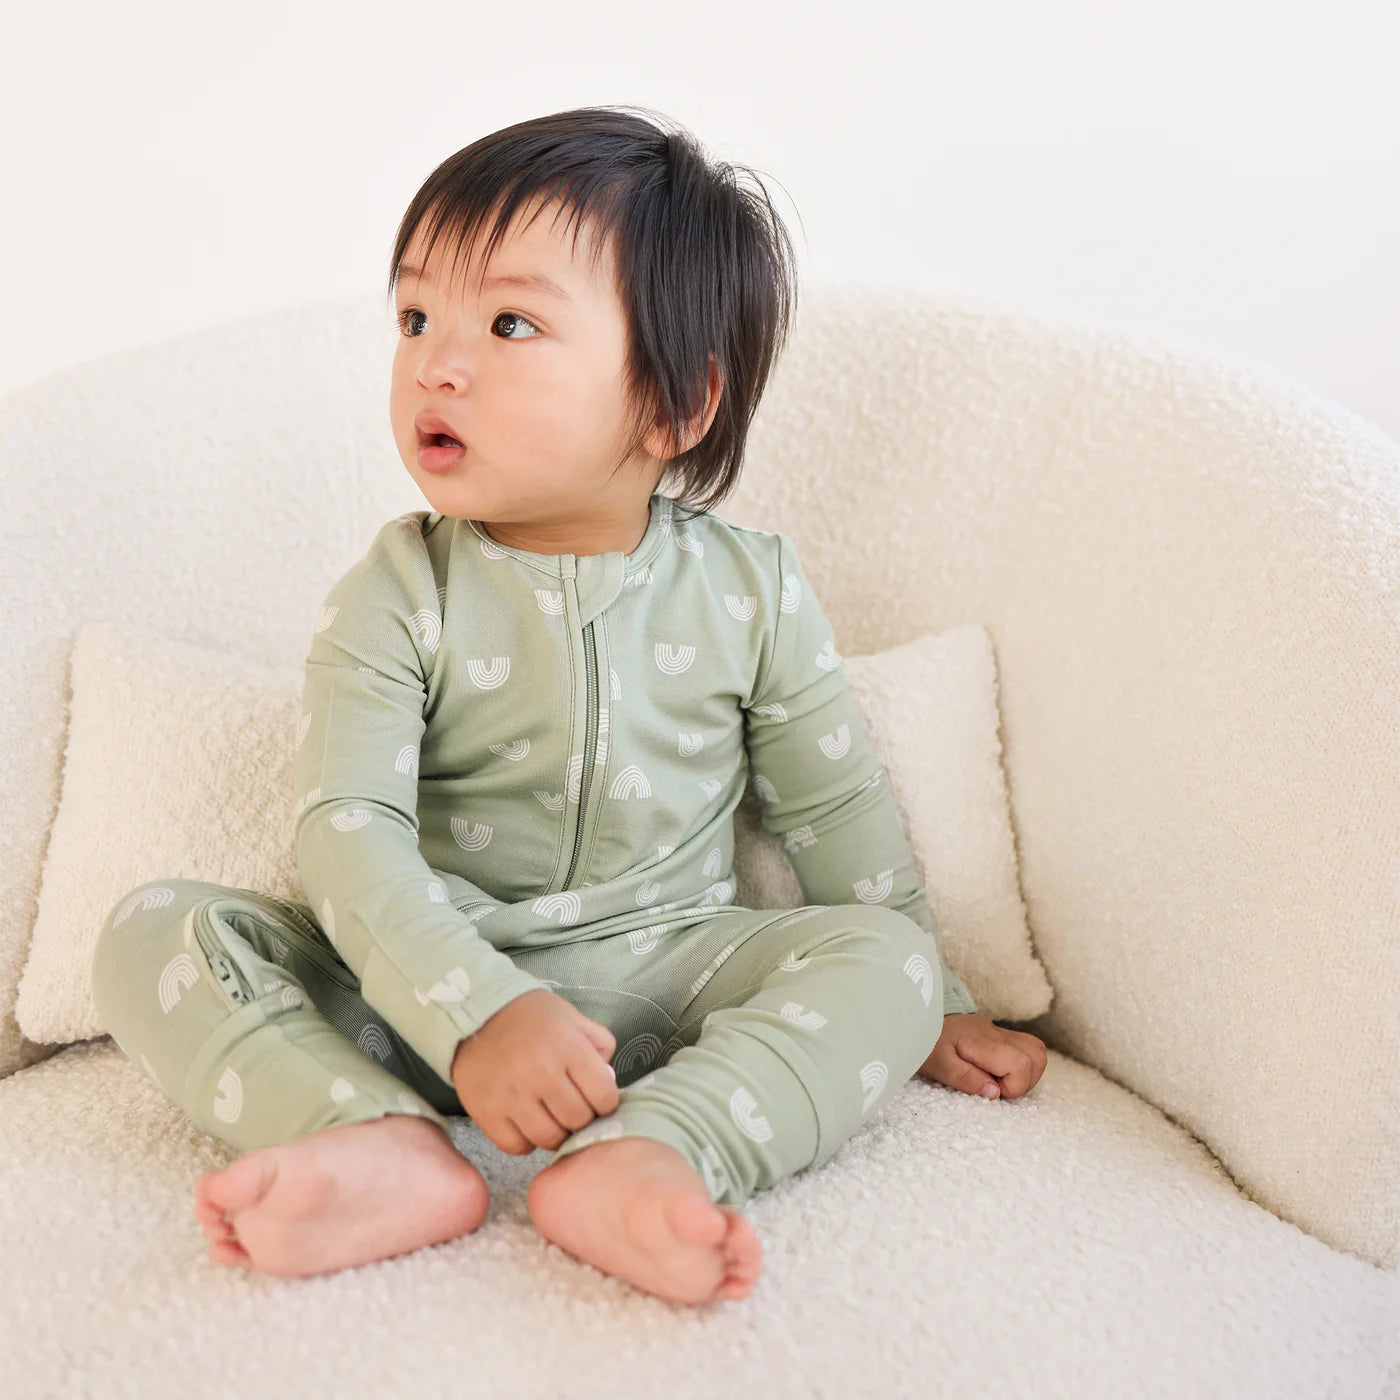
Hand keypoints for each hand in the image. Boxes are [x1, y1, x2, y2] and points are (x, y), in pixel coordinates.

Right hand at [450, 988, 620, 1153]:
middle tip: (573, 1108)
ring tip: (551, 1117)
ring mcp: (512, 1096)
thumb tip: (608, 1082)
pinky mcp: (486, 1112)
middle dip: (581, 1118)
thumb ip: (599, 1045)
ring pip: (549, 1138)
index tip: (597, 1099)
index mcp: (568, 1047)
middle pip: (578, 1120)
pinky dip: (525, 1141)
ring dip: (556, 1132)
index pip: (604, 1095)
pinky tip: (526, 1122)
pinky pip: (517, 1147)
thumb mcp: (572, 1018)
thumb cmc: (530, 1016)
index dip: (606, 1102)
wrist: (475, 1014)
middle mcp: (541, 1073)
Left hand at [916, 1012, 1046, 1099]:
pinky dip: (1023, 1065)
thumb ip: (965, 1078)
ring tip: (999, 1081)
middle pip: (1036, 1057)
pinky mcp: (999, 1034)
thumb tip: (995, 1093)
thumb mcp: (938, 1065)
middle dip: (1023, 1082)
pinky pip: (1027, 1047)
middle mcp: (996, 1033)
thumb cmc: (925, 1043)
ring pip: (1037, 1051)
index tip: (991, 1091)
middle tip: (995, 1087)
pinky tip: (1001, 1073)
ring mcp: (999, 1032)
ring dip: (1027, 1074)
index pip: (1021, 1064)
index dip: (1013, 1087)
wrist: (917, 1019)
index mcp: (981, 1040)